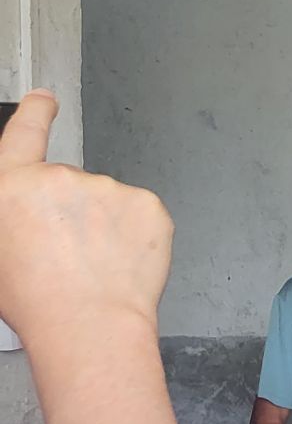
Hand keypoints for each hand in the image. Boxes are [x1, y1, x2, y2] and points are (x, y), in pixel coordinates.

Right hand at [0, 91, 171, 341]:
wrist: (86, 324)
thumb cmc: (36, 300)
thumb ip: (13, 213)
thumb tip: (27, 211)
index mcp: (11, 187)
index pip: (23, 133)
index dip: (36, 112)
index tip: (46, 99)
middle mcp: (57, 177)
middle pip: (69, 184)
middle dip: (72, 212)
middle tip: (67, 253)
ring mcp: (106, 187)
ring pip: (107, 202)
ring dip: (104, 225)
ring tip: (92, 265)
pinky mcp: (146, 203)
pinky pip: (138, 214)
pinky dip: (133, 235)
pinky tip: (119, 262)